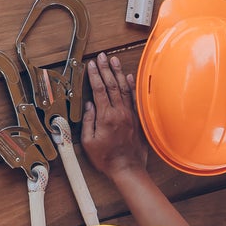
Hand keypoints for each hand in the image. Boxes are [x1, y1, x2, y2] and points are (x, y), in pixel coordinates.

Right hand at [79, 52, 149, 177]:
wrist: (128, 169)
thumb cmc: (106, 158)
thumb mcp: (89, 142)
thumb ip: (88, 121)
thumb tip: (89, 105)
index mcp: (105, 117)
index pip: (99, 90)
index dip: (94, 76)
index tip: (91, 64)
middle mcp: (119, 112)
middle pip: (112, 85)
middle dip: (105, 69)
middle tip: (101, 56)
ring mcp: (129, 114)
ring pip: (124, 88)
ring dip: (118, 73)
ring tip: (114, 60)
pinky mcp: (136, 119)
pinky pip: (133, 98)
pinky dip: (131, 86)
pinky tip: (128, 76)